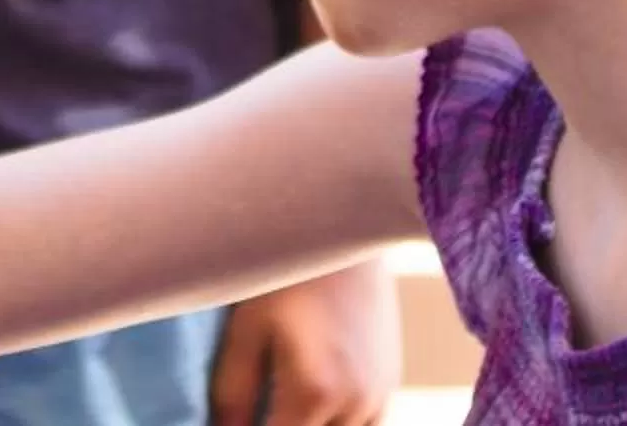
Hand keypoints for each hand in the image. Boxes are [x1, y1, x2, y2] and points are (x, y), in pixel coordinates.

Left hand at [211, 257, 400, 425]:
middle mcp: (356, 402)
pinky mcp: (392, 379)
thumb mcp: (247, 328)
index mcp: (315, 392)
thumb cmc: (285, 269)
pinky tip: (314, 402)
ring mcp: (380, 393)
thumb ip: (234, 394)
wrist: (345, 220)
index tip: (236, 421)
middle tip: (260, 405)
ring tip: (283, 402)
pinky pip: (367, 425)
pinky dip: (339, 423)